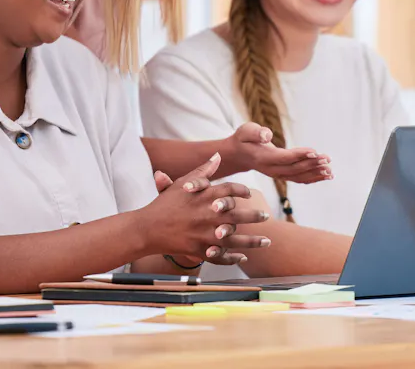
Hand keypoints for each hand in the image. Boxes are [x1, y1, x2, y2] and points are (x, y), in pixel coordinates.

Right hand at [140, 154, 270, 264]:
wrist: (147, 229)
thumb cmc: (164, 204)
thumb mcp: (182, 184)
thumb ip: (203, 171)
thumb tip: (218, 156)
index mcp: (205, 196)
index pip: (231, 190)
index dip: (242, 191)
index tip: (249, 194)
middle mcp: (208, 215)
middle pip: (238, 214)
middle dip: (254, 216)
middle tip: (265, 216)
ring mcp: (205, 234)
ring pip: (235, 239)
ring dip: (253, 242)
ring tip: (267, 242)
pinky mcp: (200, 250)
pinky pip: (221, 256)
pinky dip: (233, 258)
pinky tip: (243, 258)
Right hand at [230, 123, 331, 183]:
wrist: (239, 154)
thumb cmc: (244, 139)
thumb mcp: (245, 131)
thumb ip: (255, 132)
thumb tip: (267, 135)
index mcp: (263, 158)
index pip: (284, 157)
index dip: (300, 155)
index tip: (314, 151)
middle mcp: (271, 169)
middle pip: (294, 169)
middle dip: (312, 164)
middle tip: (327, 159)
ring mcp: (277, 175)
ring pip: (298, 177)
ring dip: (315, 174)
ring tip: (330, 170)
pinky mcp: (282, 175)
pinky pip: (299, 179)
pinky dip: (313, 178)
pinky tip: (326, 176)